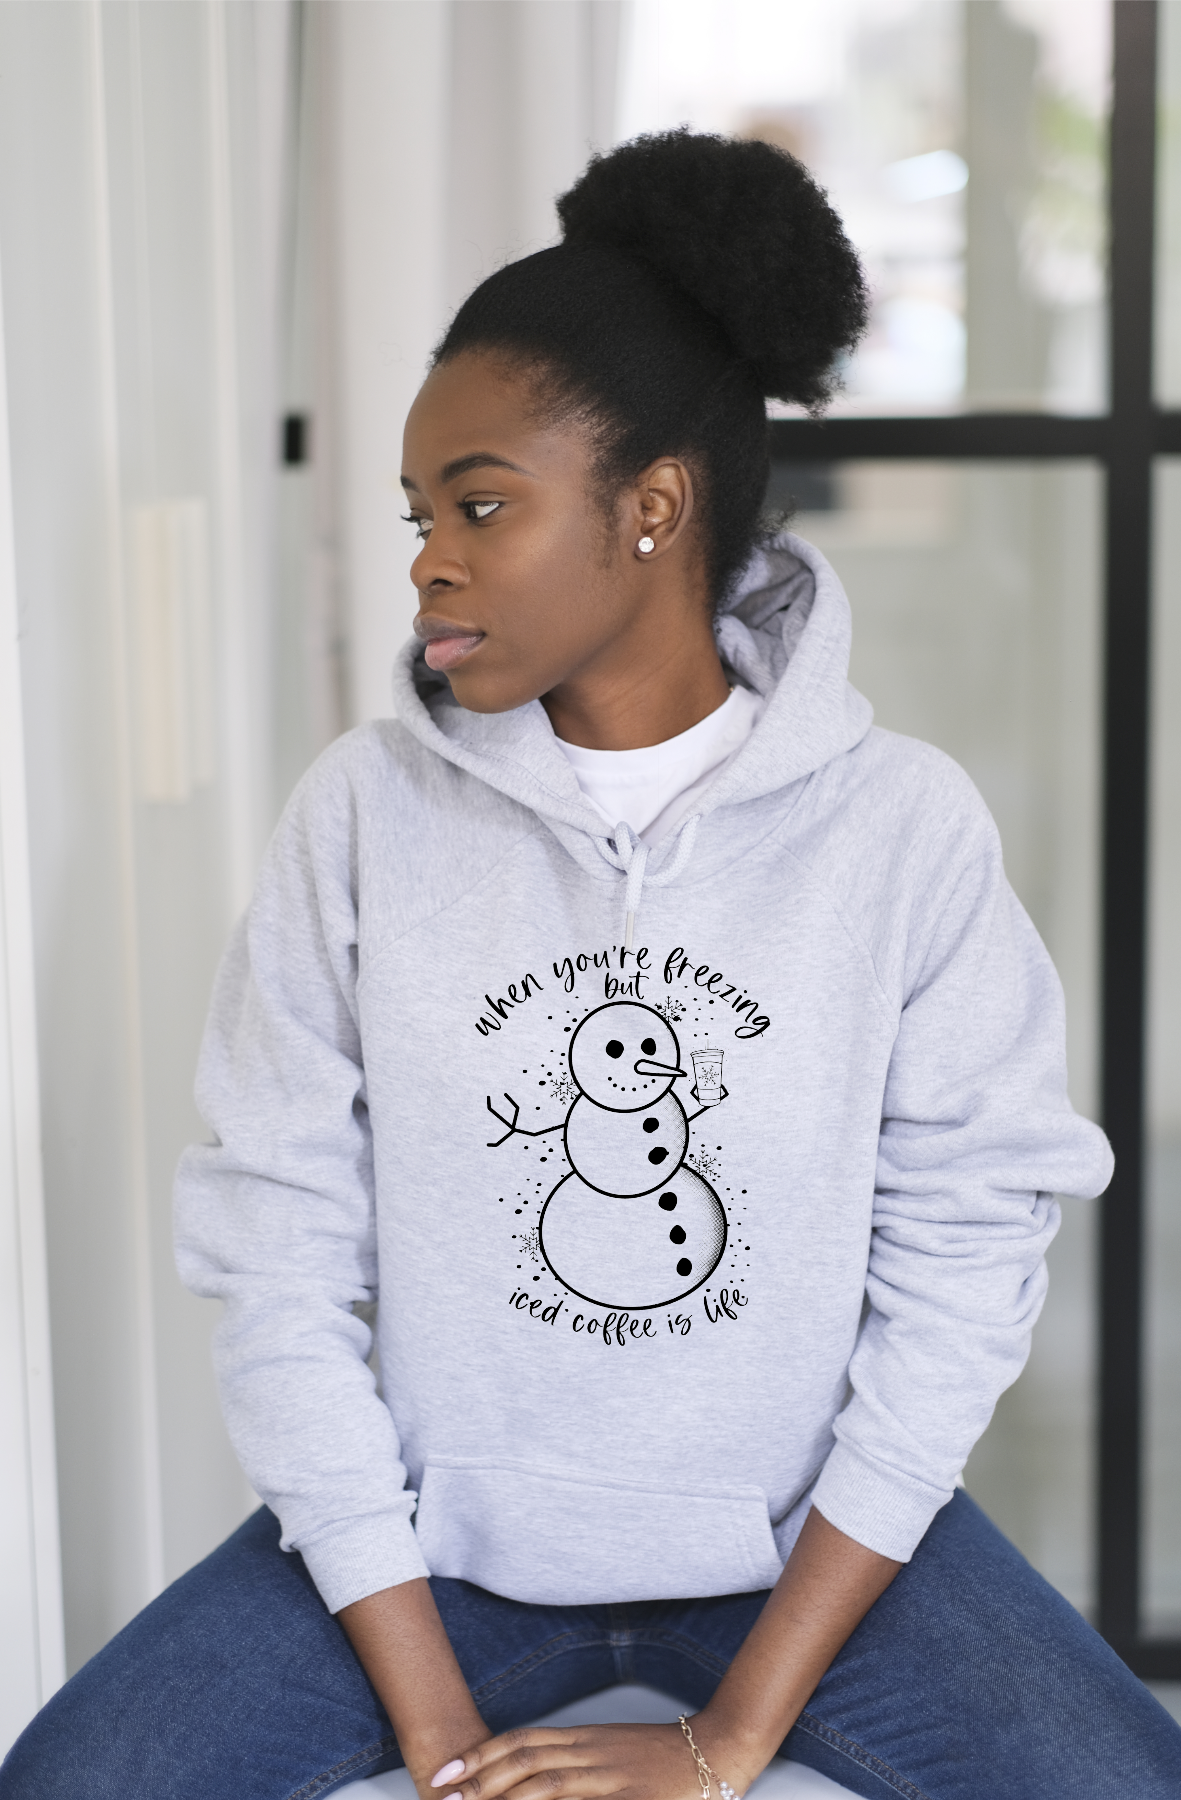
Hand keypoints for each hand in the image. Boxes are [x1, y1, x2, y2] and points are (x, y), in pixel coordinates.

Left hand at [429, 1718, 742, 1799]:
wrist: (719, 1748)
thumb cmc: (661, 1757)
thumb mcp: (610, 1753)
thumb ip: (572, 1762)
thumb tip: (528, 1779)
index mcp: (585, 1739)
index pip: (522, 1741)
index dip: (481, 1755)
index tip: (447, 1770)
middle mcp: (592, 1753)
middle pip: (526, 1761)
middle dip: (480, 1779)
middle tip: (444, 1795)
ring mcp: (613, 1777)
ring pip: (549, 1785)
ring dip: (507, 1798)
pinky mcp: (636, 1799)